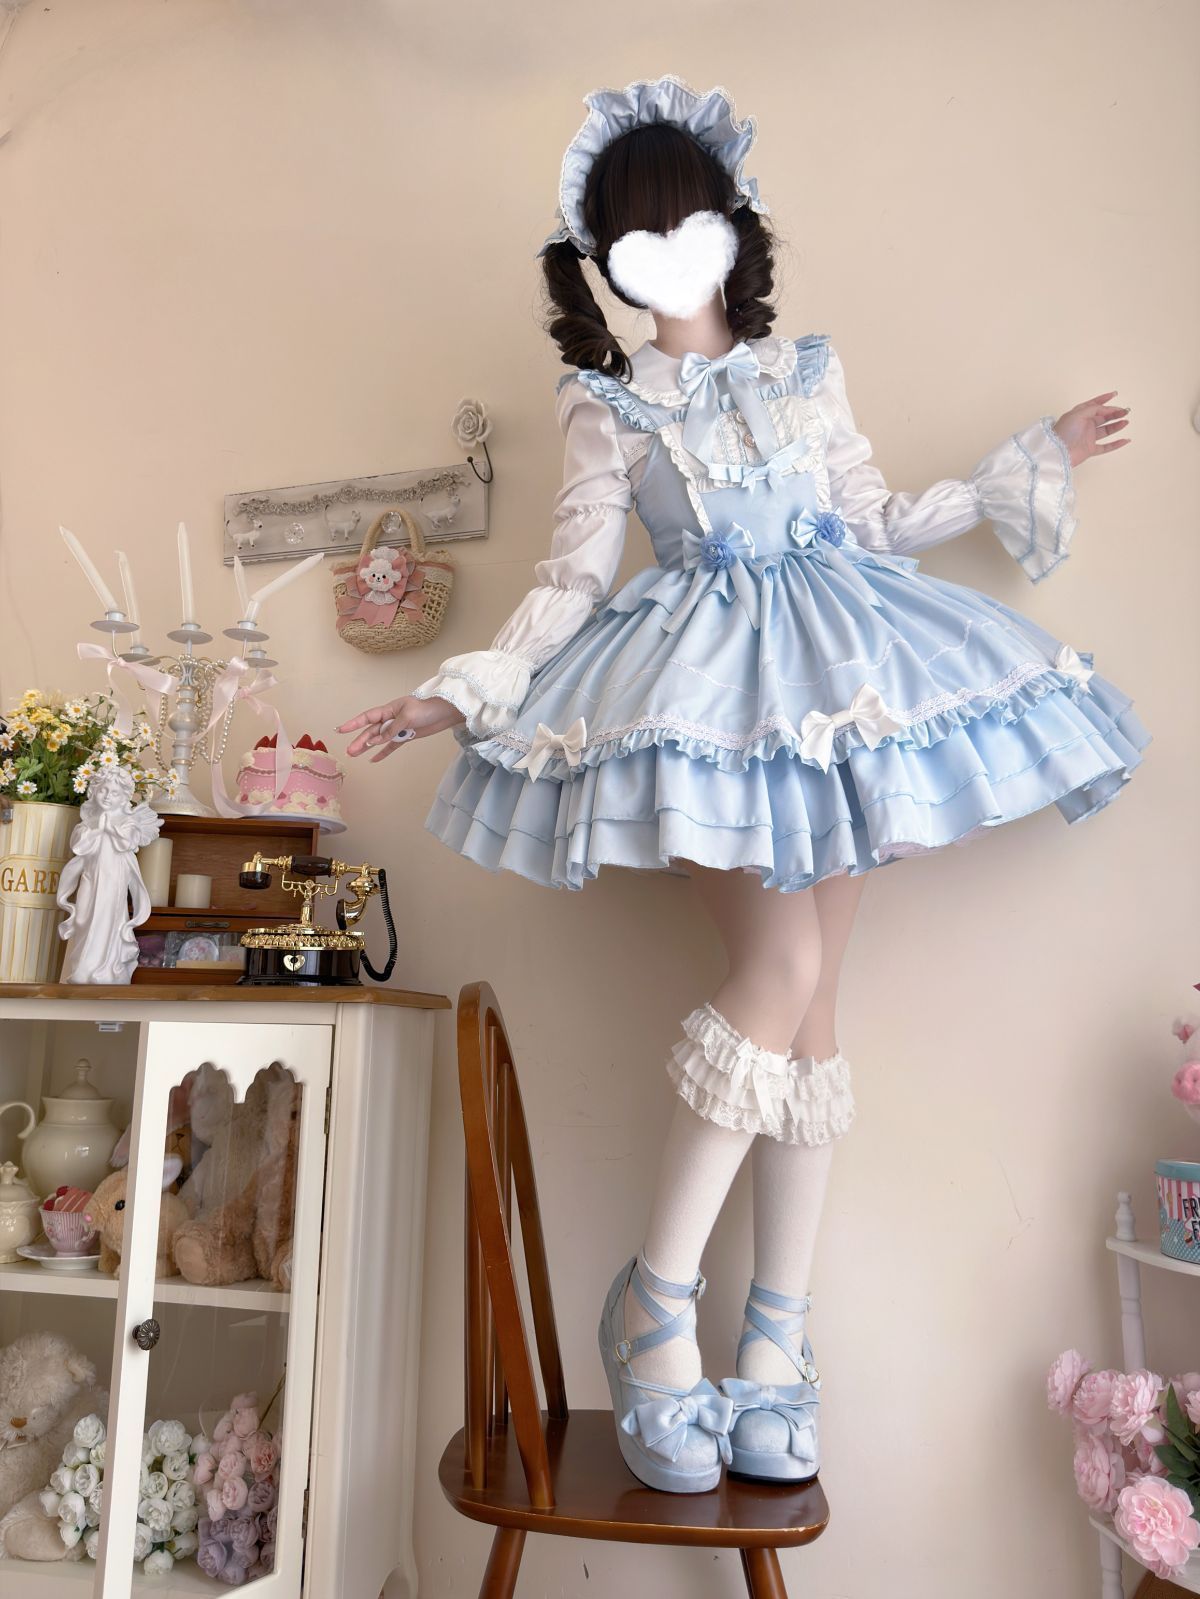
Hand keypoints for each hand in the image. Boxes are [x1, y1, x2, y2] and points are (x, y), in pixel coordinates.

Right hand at [336, 695, 464, 762]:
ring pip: (379, 739)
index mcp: (389, 709)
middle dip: (359, 740)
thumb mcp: (407, 717)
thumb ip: (391, 729)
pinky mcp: (407, 736)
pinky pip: (392, 746)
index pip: (367, 717)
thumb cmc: (427, 708)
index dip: (353, 724)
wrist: (446, 712)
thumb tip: (376, 740)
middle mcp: (391, 718)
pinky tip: (373, 759)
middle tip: (349, 751)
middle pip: (371, 731)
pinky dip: (383, 752)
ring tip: (354, 755)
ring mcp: (398, 728)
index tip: (340, 730)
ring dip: (367, 747)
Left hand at [1052, 391, 1130, 467]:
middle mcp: (1084, 425)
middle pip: (1103, 417)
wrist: (1057, 452)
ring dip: (1117, 425)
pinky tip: (1125, 440)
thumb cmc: (1063, 432)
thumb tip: (1106, 408)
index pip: (1094, 404)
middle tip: (1125, 411)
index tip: (1114, 394)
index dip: (1104, 399)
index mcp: (1079, 415)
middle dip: (1114, 413)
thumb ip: (1093, 409)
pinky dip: (1116, 444)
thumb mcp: (1078, 414)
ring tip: (1125, 421)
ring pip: (1106, 430)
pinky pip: (1106, 447)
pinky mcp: (1090, 449)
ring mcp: (1088, 437)